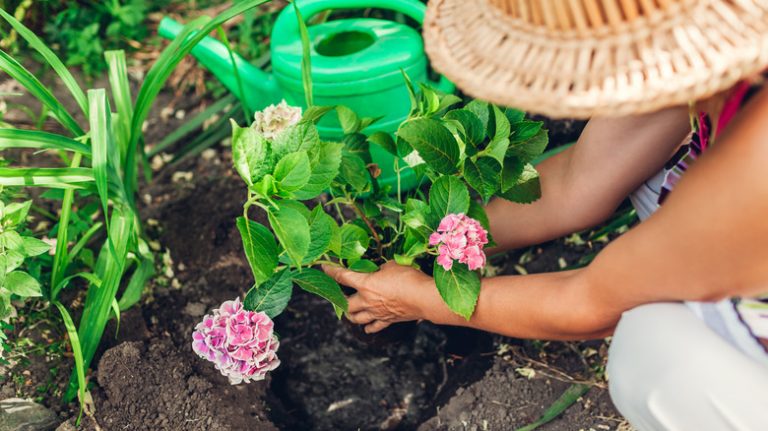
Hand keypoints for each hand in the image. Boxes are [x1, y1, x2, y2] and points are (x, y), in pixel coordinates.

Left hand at [322, 261, 436, 333]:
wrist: (423, 298)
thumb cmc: (408, 278)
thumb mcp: (393, 265)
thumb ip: (382, 268)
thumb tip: (380, 271)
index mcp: (365, 284)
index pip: (343, 277)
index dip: (331, 271)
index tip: (324, 267)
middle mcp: (367, 301)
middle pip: (346, 305)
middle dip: (340, 300)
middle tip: (340, 295)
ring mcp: (376, 313)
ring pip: (356, 319)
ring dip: (351, 315)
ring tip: (349, 311)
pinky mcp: (387, 320)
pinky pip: (374, 327)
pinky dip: (368, 327)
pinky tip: (366, 327)